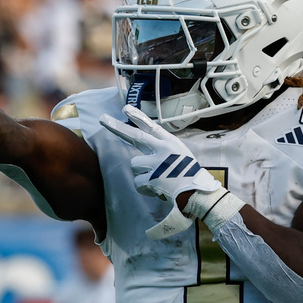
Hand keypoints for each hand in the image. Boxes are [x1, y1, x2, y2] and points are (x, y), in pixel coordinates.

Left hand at [100, 105, 221, 238]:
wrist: (200, 194)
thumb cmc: (191, 178)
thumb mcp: (181, 158)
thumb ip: (162, 153)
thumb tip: (142, 156)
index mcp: (170, 144)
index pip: (151, 126)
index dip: (138, 117)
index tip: (125, 108)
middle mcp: (163, 149)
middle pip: (135, 136)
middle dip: (116, 127)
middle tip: (103, 119)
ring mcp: (157, 162)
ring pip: (135, 165)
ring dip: (142, 174)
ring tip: (158, 181)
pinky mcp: (152, 177)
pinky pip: (138, 182)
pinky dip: (145, 189)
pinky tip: (158, 190)